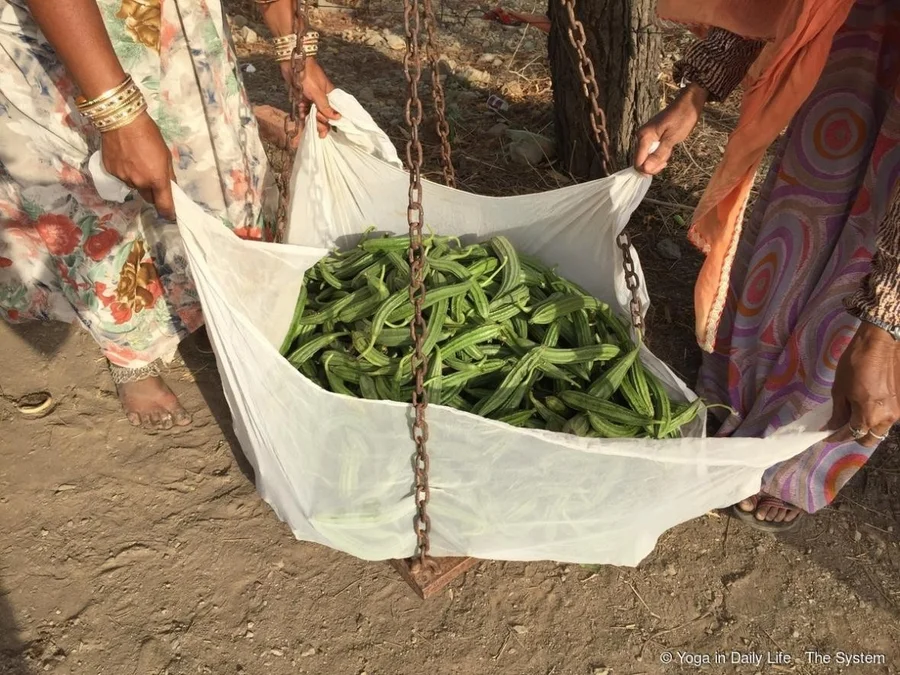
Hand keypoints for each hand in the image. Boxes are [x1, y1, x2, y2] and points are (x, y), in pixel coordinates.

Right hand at [101, 112, 175, 219]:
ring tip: (136, 162)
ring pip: (134, 186)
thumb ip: (168, 174)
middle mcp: (139, 183)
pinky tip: (125, 158)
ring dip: (138, 180)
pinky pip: (121, 177)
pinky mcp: (111, 172)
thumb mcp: (165, 154)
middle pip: (148, 197)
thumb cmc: (149, 134)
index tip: (171, 215)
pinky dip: (125, 172)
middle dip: (153, 194)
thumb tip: (171, 187)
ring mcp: (123, 178)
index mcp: (157, 179)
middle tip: (154, 181)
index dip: (169, 213)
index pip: (164, 205)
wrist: (121, 120)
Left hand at [280, 58, 339, 140]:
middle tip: (319, 132)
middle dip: (321, 124)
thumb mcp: (318, 92)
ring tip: (312, 128)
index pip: (333, 112)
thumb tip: (337, 118)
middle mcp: (321, 99)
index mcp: (329, 96)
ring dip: (313, 122)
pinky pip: (304, 111)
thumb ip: (325, 106)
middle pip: (323, 115)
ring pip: (313, 115)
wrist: (292, 63)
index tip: (326, 131)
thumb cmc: (308, 75)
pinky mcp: (301, 99)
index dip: (330, 122)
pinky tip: (303, 122)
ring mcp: (311, 99)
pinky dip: (303, 116)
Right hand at [634, 83, 707, 175]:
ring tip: (670, 148)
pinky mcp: (650, 136)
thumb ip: (658, 155)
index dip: (648, 169)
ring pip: (647, 157)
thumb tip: (646, 169)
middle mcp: (641, 137)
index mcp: (644, 137)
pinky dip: (660, 153)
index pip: (638, 162)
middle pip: (641, 161)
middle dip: (655, 163)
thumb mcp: (672, 139)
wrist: (688, 103)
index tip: (664, 164)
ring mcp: (645, 136)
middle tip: (669, 155)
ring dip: (659, 158)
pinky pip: (651, 151)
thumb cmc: (682, 119)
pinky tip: (668, 147)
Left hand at [827, 321, 899, 446]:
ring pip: (881, 429)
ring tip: (853, 417)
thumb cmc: (855, 364)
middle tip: (841, 427)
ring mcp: (898, 411)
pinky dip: (876, 417)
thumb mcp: (839, 389)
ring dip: (867, 428)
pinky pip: (888, 416)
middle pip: (870, 439)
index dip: (836, 437)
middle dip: (855, 436)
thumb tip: (833, 426)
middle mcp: (887, 419)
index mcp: (869, 416)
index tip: (826, 435)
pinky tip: (866, 407)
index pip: (851, 434)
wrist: (881, 343)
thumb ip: (838, 412)